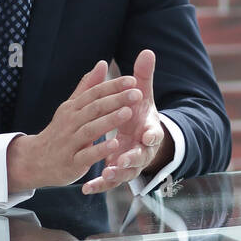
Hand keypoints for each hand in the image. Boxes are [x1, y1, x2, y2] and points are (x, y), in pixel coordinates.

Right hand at [7, 60, 140, 192]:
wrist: (35, 161)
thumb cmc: (60, 132)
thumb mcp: (70, 108)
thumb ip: (87, 87)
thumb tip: (102, 63)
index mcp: (72, 108)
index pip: (94, 93)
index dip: (113, 86)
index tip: (133, 80)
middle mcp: (70, 123)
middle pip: (94, 108)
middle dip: (116, 100)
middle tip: (137, 94)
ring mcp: (70, 143)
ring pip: (90, 130)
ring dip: (109, 121)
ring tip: (128, 113)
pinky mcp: (72, 163)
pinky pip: (87, 155)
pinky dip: (100, 149)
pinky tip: (115, 144)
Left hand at [83, 49, 169, 194]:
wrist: (140, 138)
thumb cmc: (139, 114)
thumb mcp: (142, 95)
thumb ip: (143, 77)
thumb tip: (147, 51)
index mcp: (149, 131)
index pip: (154, 134)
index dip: (151, 135)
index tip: (147, 136)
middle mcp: (141, 150)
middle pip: (140, 157)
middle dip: (131, 159)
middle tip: (121, 161)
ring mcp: (130, 164)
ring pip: (125, 173)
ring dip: (116, 175)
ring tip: (105, 175)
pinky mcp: (118, 173)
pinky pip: (109, 182)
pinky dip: (99, 186)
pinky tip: (87, 188)